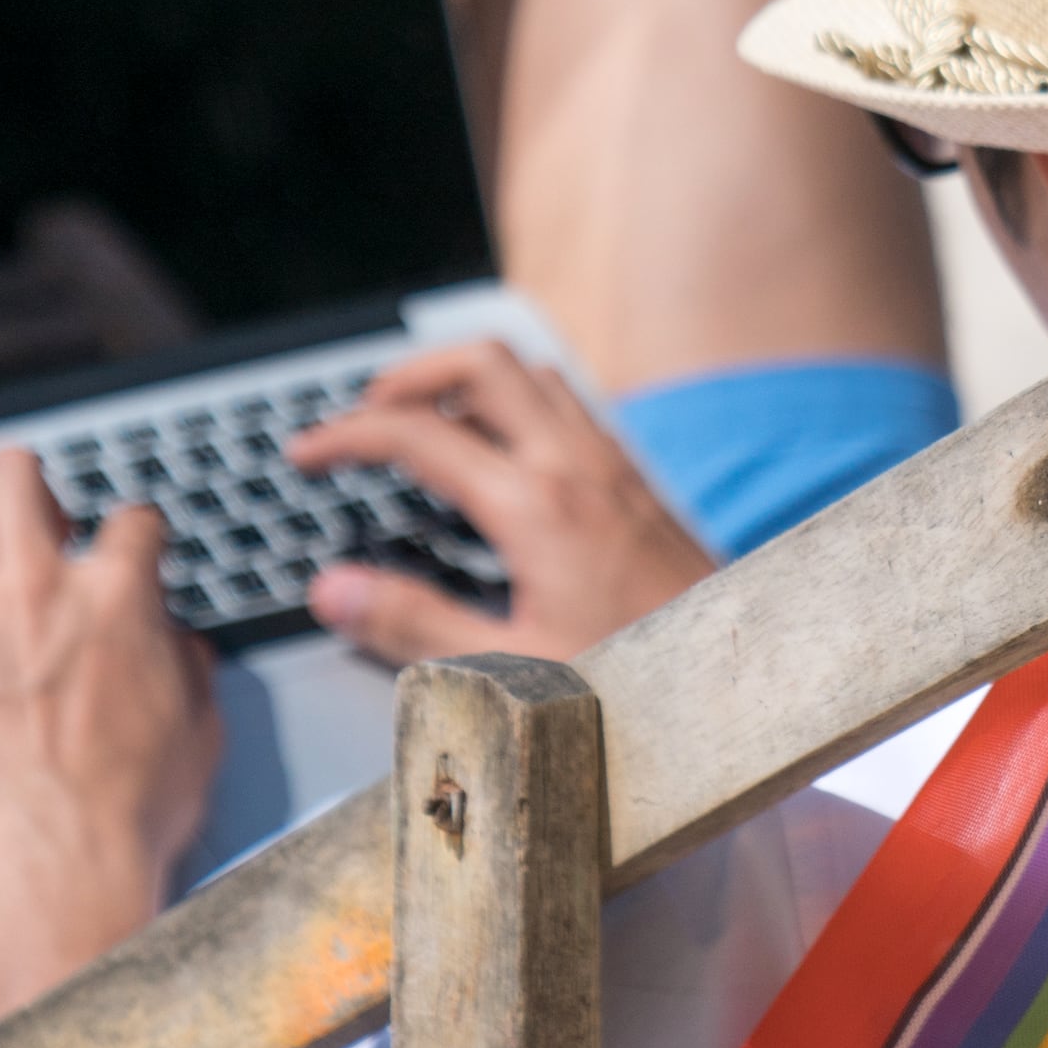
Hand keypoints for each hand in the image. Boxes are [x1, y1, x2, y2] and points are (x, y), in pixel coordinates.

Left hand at [0, 450, 222, 1018]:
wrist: (60, 875)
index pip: (132, 518)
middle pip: (13, 472)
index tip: (121, 554)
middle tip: (26, 522)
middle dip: (22, 485)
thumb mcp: (199, 730)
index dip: (131, 535)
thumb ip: (187, 663)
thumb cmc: (132, 816)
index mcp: (117, 597)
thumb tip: (173, 638)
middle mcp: (35, 588)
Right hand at [285, 341, 716, 665]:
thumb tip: (332, 589)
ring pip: (532, 374)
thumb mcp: (508, 670)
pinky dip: (517, 404)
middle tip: (364, 416)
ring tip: (423, 426)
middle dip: (409, 375)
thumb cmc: (635, 685)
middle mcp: (579, 466)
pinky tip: (502, 457)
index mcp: (536, 506)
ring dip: (467, 383)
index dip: (347, 435)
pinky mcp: (640, 483)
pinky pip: (570, 405)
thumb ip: (413, 626)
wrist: (741, 685)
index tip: (307, 455)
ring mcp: (616, 466)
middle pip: (481, 363)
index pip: (419, 434)